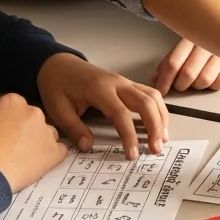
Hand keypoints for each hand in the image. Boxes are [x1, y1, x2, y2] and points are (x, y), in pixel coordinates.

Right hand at [0, 93, 66, 191]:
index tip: (5, 131)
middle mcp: (33, 112)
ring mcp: (47, 131)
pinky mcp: (55, 151)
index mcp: (13, 102)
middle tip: (14, 146)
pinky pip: (59, 151)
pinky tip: (37, 164)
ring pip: (48, 134)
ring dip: (40, 143)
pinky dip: (51, 157)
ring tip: (24, 158)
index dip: (10, 120)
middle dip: (27, 130)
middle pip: (35, 119)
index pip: (17, 106)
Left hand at [37, 53, 169, 157]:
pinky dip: (158, 109)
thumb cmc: (57, 85)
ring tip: (162, 139)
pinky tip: (159, 123)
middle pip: (145, 103)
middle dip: (154, 127)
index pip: (121, 114)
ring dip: (161, 117)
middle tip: (156, 149)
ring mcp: (124, 81)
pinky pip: (150, 94)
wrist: (58, 65)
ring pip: (153, 96)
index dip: (129, 136)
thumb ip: (74, 128)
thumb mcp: (57, 109)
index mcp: (99, 89)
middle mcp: (117, 83)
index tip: (132, 154)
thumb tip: (88, 146)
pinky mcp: (127, 84)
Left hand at [152, 37, 219, 92]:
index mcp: (191, 35)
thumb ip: (171, 59)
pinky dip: (213, 85)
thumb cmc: (207, 34)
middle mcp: (207, 42)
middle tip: (179, 84)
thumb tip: (155, 78)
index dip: (164, 80)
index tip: (161, 90)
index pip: (173, 62)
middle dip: (180, 85)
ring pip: (205, 80)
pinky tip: (211, 77)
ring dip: (197, 86)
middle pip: (188, 74)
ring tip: (196, 79)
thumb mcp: (186, 41)